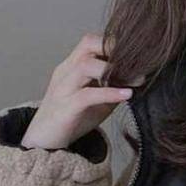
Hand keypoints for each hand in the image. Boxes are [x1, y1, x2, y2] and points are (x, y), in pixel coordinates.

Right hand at [21, 32, 145, 150]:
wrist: (43, 143)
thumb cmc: (72, 118)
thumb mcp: (98, 98)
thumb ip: (113, 86)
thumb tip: (141, 78)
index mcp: (72, 65)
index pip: (92, 41)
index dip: (115, 43)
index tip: (140, 53)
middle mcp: (66, 71)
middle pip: (88, 44)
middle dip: (116, 49)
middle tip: (140, 61)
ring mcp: (63, 88)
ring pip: (86, 66)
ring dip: (115, 70)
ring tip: (138, 79)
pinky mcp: (65, 108)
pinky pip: (87, 95)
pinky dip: (109, 93)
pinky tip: (127, 95)